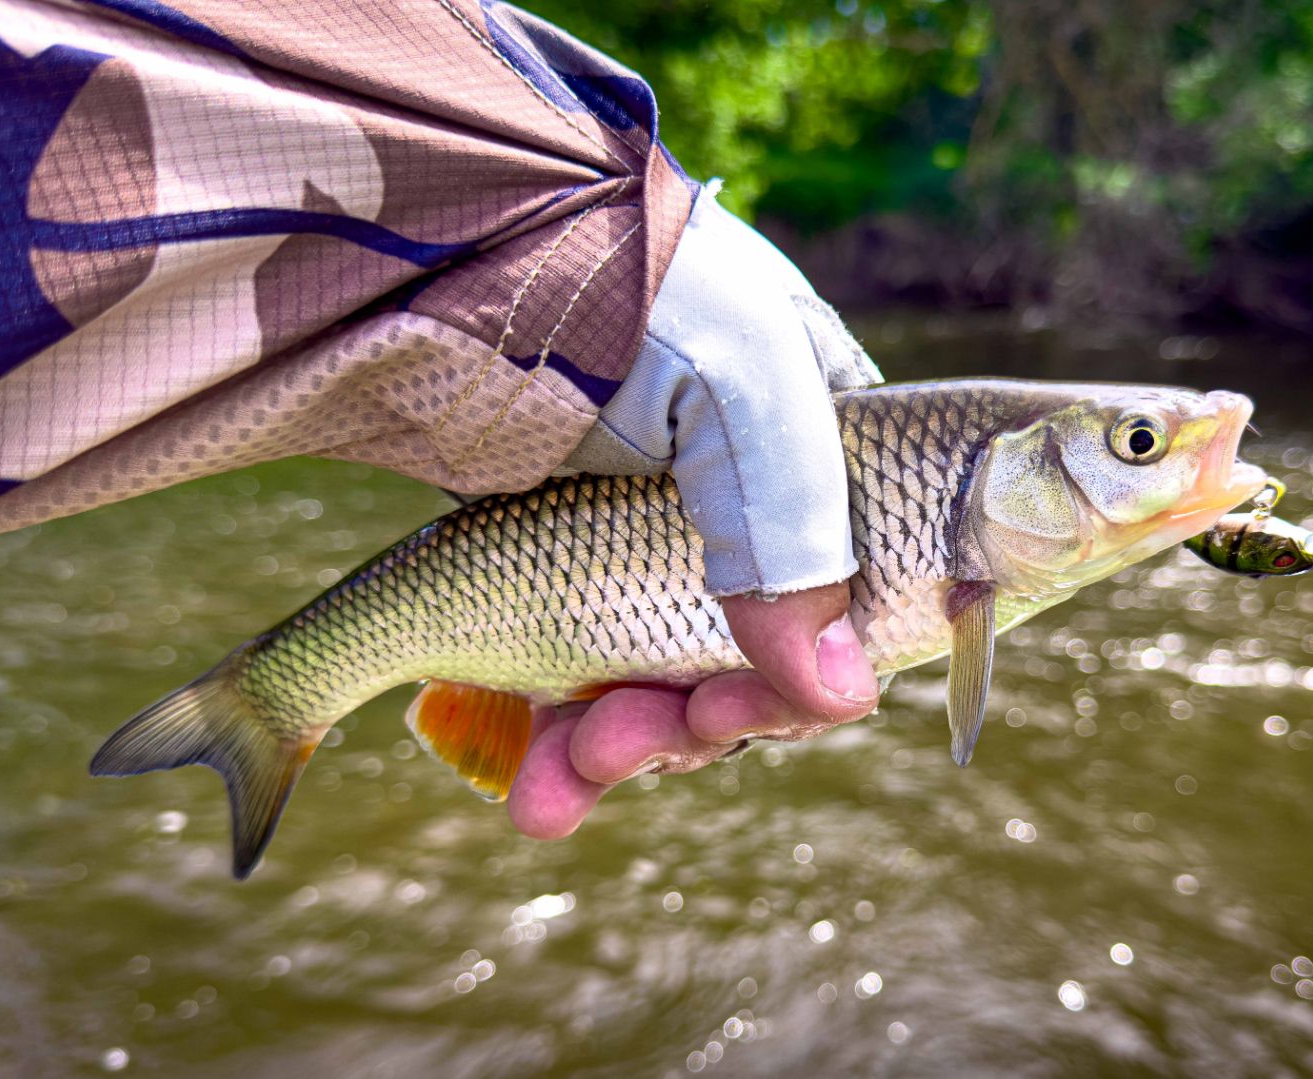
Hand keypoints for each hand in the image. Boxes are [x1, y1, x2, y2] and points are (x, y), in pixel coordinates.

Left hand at [505, 183, 882, 837]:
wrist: (449, 246)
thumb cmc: (626, 285)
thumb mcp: (744, 386)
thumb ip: (795, 534)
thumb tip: (842, 696)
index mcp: (823, 467)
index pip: (863, 606)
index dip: (824, 677)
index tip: (779, 707)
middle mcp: (739, 522)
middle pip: (760, 671)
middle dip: (709, 720)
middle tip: (658, 731)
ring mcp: (639, 557)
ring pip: (664, 699)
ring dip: (631, 752)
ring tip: (565, 779)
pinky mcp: (544, 586)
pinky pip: (572, 700)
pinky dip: (559, 758)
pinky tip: (538, 801)